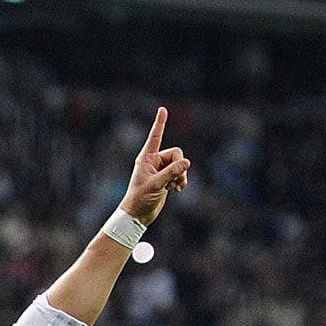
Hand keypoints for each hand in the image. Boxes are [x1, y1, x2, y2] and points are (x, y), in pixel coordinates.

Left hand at [119, 106, 190, 226]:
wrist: (138, 215)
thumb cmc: (141, 198)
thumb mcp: (156, 184)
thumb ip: (172, 173)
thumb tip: (187, 163)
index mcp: (146, 158)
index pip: (155, 137)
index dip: (160, 123)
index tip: (162, 109)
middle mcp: (154, 161)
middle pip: (176, 154)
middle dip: (180, 166)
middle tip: (175, 181)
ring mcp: (161, 169)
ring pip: (180, 164)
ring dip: (181, 175)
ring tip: (175, 187)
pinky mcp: (166, 178)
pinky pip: (180, 173)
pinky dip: (181, 181)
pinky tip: (176, 190)